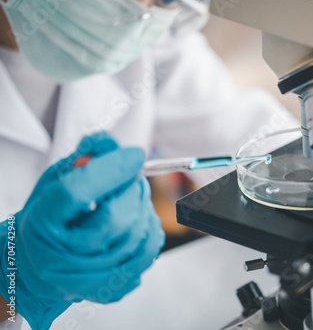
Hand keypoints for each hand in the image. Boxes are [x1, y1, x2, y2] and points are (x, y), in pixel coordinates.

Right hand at [0, 132, 164, 329]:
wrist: (39, 264)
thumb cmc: (51, 218)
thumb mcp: (58, 179)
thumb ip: (86, 157)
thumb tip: (114, 145)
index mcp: (43, 222)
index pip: (78, 192)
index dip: (111, 170)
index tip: (134, 154)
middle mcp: (62, 257)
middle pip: (114, 219)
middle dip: (133, 188)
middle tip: (133, 175)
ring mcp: (87, 277)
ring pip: (136, 235)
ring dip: (144, 206)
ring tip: (132, 196)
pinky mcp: (110, 288)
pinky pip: (148, 252)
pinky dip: (150, 228)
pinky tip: (137, 219)